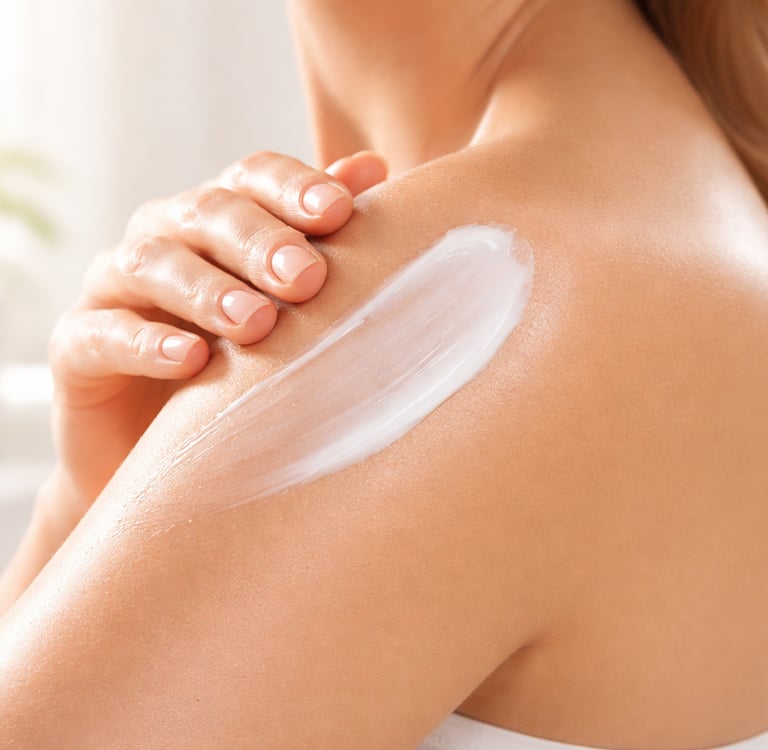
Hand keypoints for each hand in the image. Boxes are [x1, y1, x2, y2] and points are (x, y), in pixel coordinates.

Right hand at [47, 150, 387, 523]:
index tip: (339, 212)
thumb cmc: (241, 364)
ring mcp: (116, 289)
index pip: (253, 179)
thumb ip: (319, 238)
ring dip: (207, 290)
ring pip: (152, 264)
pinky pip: (103, 334)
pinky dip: (146, 343)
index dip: (293, 188)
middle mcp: (166, 240)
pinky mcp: (78, 346)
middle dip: (258, 241)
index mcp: (218, 222)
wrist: (167, 448)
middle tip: (305, 278)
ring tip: (255, 324)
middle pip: (207, 214)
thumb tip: (371, 168)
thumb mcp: (286, 304)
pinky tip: (190, 359)